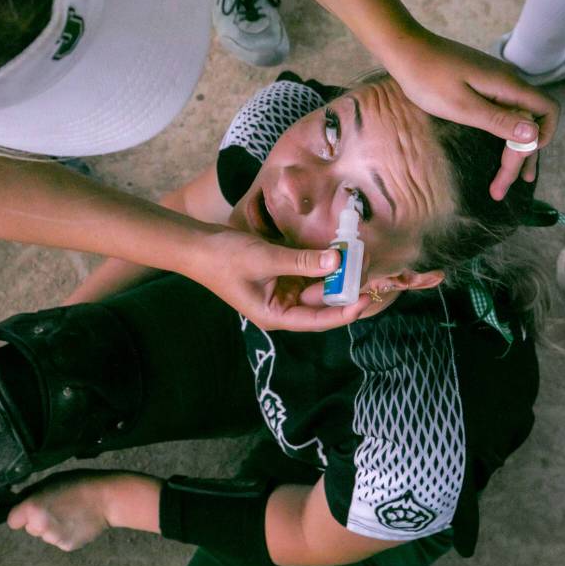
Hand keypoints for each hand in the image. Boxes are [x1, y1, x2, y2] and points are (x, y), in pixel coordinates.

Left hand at [7, 471, 128, 551]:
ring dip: (52, 527)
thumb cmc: (77, 483)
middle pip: (30, 529)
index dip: (21, 515)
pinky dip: (65, 534)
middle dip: (38, 521)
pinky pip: (59, 540)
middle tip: (55, 508)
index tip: (30, 510)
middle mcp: (40, 526)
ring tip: (69, 514)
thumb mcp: (51, 481)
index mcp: (33, 508)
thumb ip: (32, 494)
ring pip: (45, 535)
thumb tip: (20, 502)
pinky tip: (76, 523)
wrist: (105, 498)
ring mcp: (53, 539)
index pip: (13, 521)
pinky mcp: (66, 546)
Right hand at [183, 228, 371, 331]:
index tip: (366, 299)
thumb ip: (302, 261)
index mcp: (276, 315)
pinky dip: (321, 261)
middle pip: (321, 301)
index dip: (345, 312)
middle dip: (344, 285)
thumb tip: (337, 260)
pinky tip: (337, 249)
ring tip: (357, 255)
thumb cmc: (224, 258)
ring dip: (335, 271)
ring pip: (317, 284)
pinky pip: (307, 270)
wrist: (196, 245)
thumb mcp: (265, 259)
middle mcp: (282, 306)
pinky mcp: (280, 274)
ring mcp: (281, 290)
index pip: (318, 320)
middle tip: (368, 267)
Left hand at [382, 29, 558, 199]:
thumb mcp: (461, 106)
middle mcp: (508, 81)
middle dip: (522, 155)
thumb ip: (498, 120)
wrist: (405, 49)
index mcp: (508, 85)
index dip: (541, 140)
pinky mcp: (481, 83)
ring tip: (511, 175)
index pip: (547, 111)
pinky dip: (504, 132)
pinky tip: (498, 146)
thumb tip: (534, 135)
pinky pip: (503, 110)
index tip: (519, 166)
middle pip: (531, 119)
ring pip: (518, 116)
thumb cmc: (427, 78)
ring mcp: (494, 82)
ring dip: (515, 147)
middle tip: (503, 188)